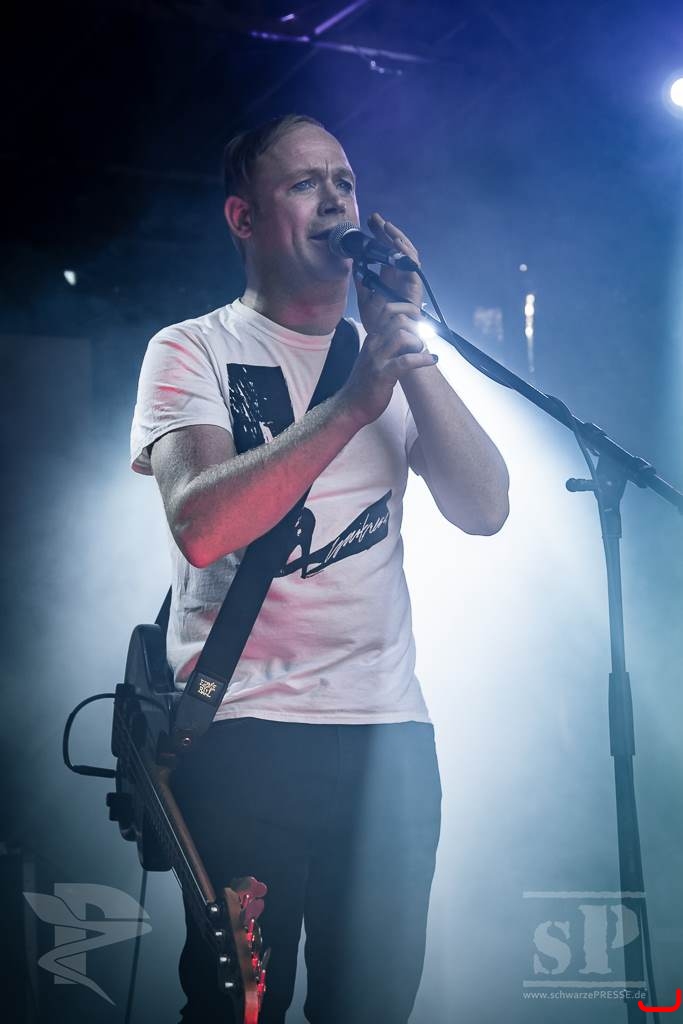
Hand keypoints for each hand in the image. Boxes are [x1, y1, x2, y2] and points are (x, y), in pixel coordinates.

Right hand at [340, 298, 435, 428]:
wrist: (351, 405)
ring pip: (402, 336)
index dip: (409, 311)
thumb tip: (412, 334)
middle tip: (424, 340)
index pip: (389, 309)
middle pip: (398, 319)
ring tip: (422, 353)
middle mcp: (373, 344)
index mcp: (373, 338)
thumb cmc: (366, 383)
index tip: (420, 322)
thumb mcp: (375, 357)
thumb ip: (389, 344)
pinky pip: (406, 361)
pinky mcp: (382, 375)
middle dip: (417, 327)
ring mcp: (377, 359)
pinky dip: (423, 359)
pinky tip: (432, 360)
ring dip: (418, 343)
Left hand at [354, 213, 422, 335]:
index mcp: (390, 276)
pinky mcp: (415, 291)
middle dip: (388, 232)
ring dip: (399, 240)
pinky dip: (406, 256)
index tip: (370, 221)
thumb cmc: (379, 324)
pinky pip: (414, 270)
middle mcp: (401, 277)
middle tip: (376, 218)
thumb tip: (356, 264)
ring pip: (409, 255)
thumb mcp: (364, 298)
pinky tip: (397, 245)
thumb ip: (362, 281)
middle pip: (397, 248)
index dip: (379, 234)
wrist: (387, 343)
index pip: (386, 249)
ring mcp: (409, 283)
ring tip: (387, 228)